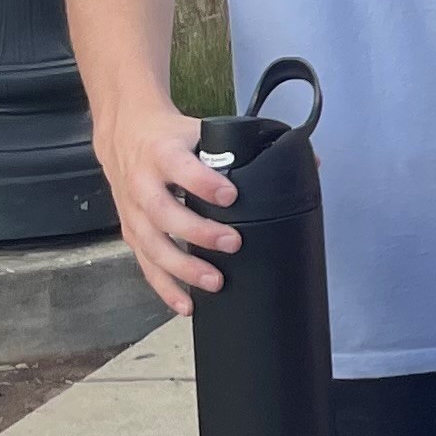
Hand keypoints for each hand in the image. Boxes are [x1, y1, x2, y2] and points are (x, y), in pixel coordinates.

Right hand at [97, 96, 239, 315]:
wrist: (126, 135)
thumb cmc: (173, 137)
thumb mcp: (204, 131)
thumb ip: (247, 147)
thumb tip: (309, 163)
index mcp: (164, 153)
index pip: (182, 167)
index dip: (204, 182)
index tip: (231, 196)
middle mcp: (143, 184)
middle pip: (165, 212)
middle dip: (198, 232)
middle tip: (233, 242)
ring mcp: (134, 212)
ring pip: (153, 245)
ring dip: (183, 267)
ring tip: (215, 282)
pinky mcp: (132, 233)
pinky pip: (146, 265)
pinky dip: (165, 287)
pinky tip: (186, 304)